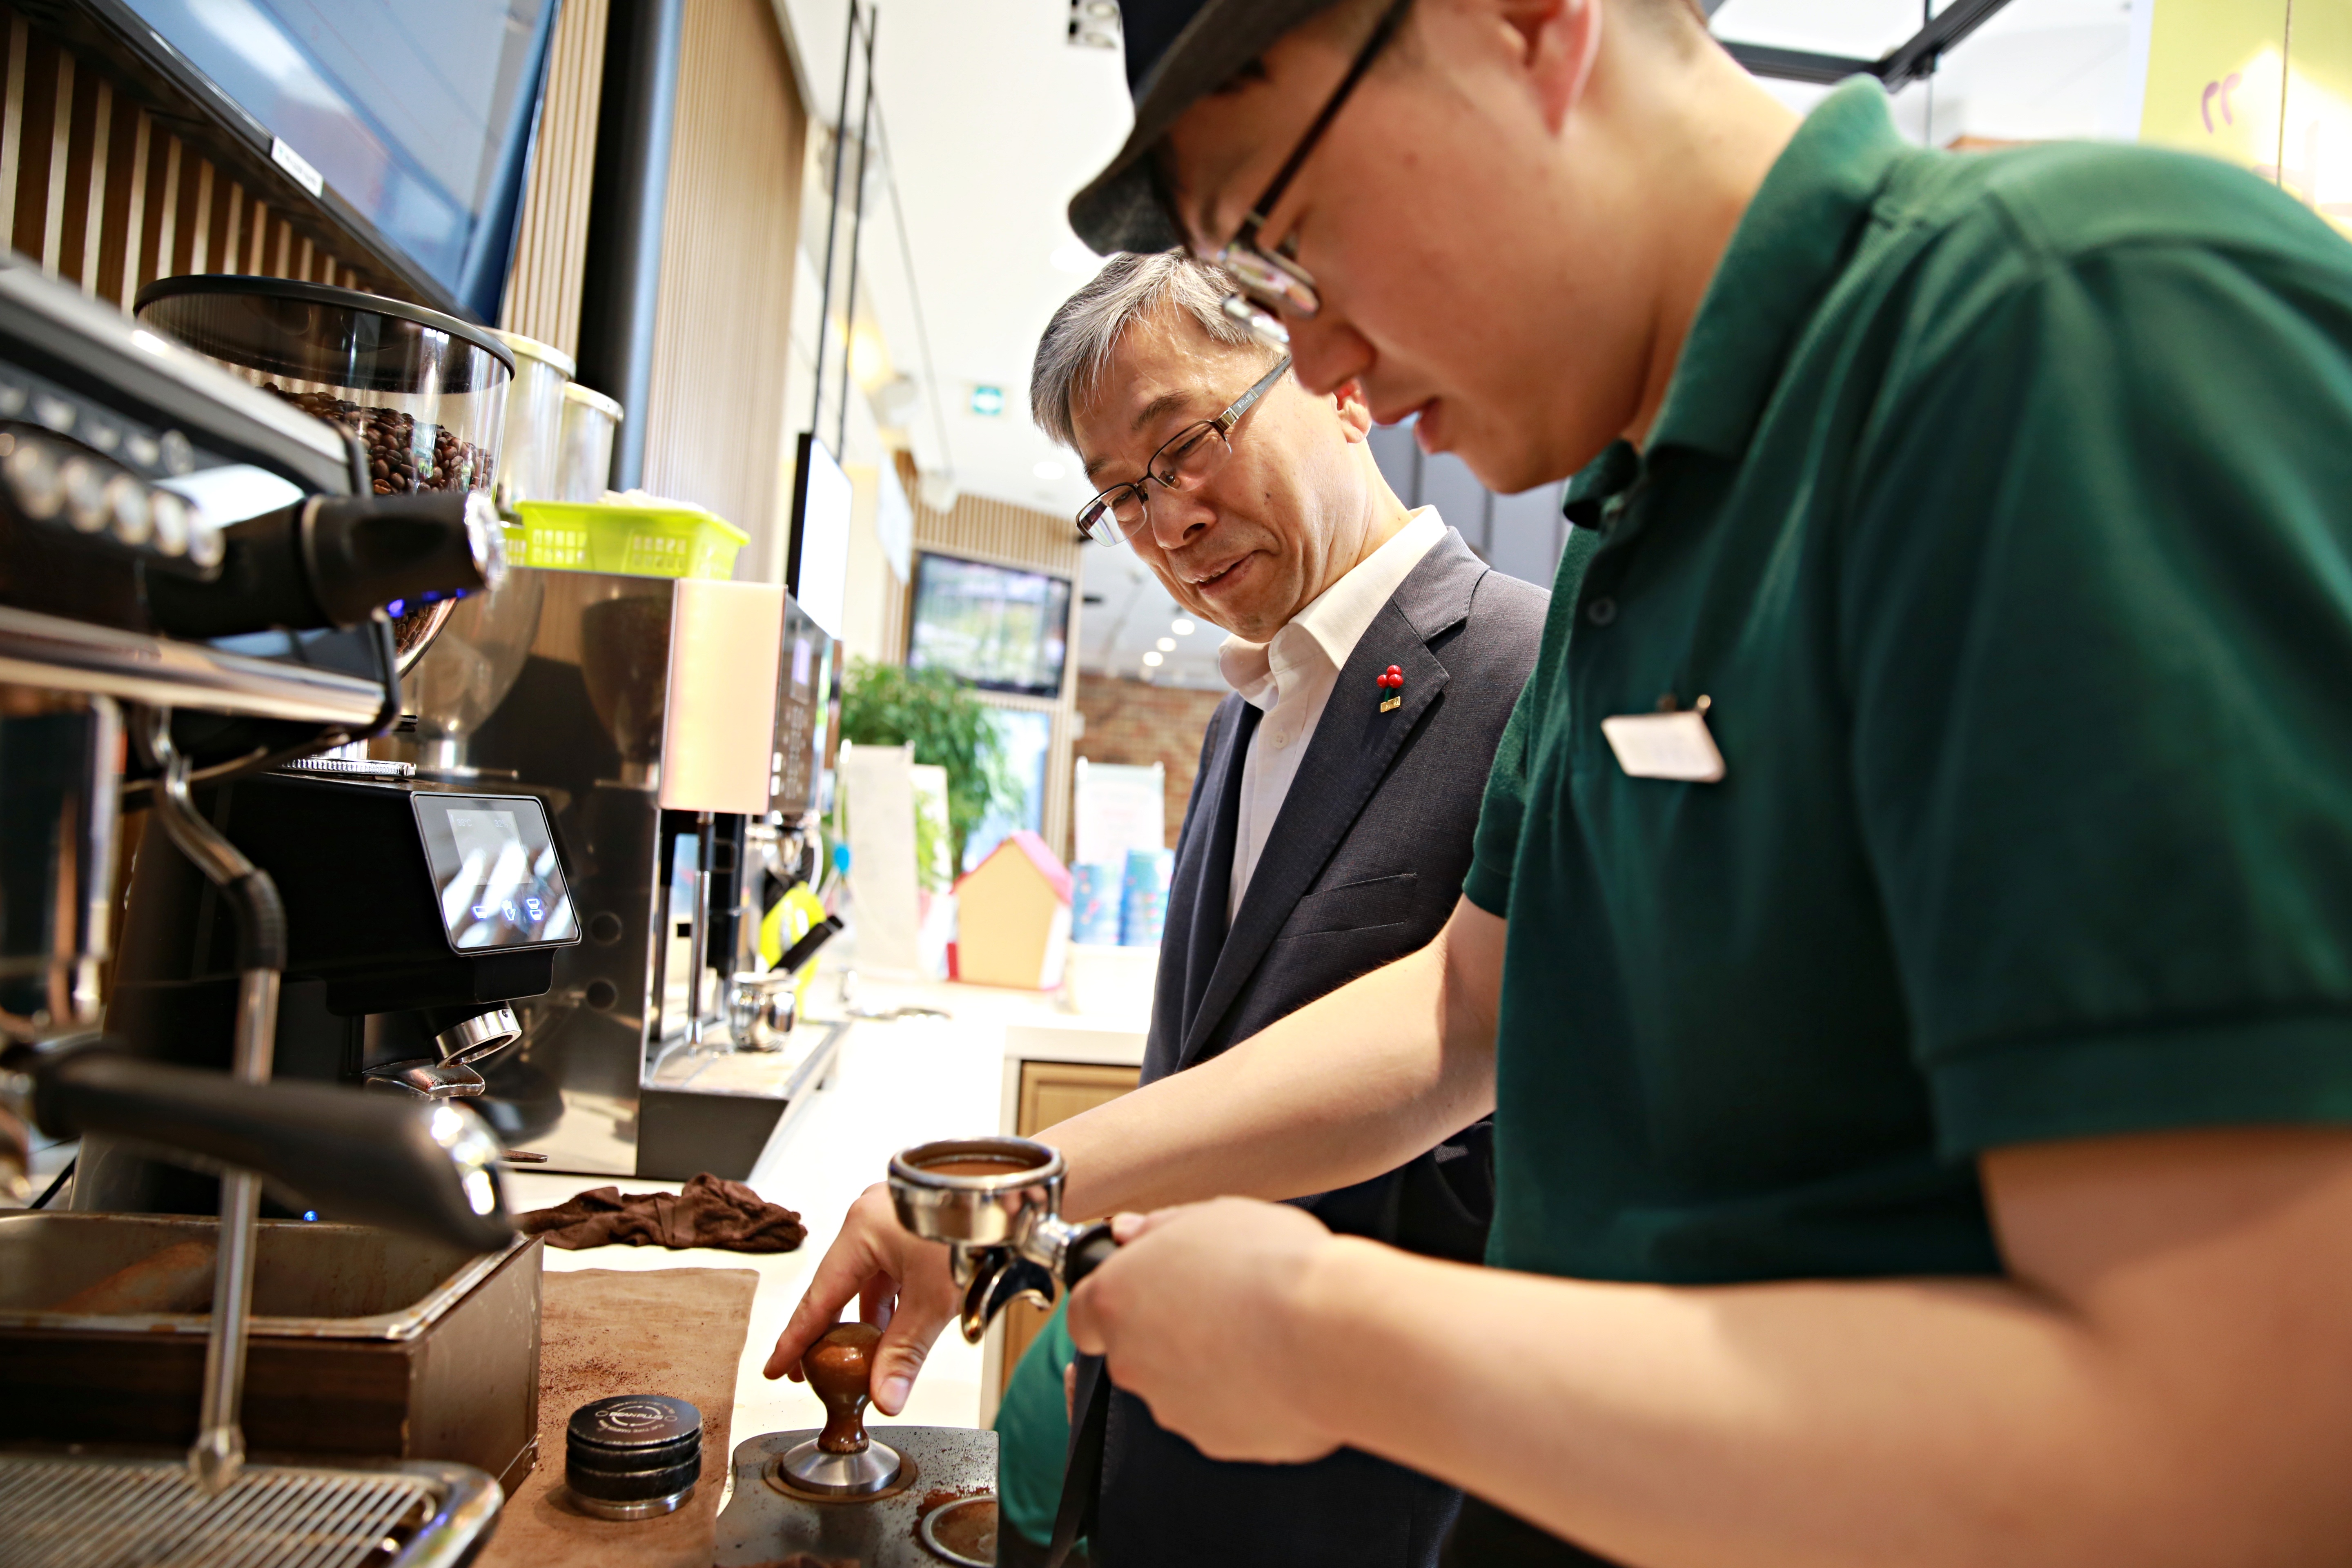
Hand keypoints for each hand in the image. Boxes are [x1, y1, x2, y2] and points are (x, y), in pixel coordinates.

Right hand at [762, 1182, 959, 1414]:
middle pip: (840, 1288)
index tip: (777, 1366)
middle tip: (815, 1370)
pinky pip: (894, 1270)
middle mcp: (872, 1218)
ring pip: (871, 1280)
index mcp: (861, 1230)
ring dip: (869, 1320)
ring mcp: (896, 1218)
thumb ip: (905, 1352)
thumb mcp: (934, 1299)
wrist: (1018, 1191)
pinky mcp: (920, 1223)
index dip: (796, 1340)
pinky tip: (899, 1328)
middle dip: (831, 1334)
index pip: (818, 1298)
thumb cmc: (975, 1227)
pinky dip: (893, 1302)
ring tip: (863, 1359)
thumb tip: (885, 1398)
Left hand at [1066, 1197, 1343, 1463]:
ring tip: (1263, 1333)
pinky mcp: (1216, 1441)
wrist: (1333, 1335)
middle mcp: (1133, 1362)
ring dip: (1208, 1363)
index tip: (1146, 1292)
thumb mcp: (1215, 1216)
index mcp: (1118, 1300)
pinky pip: (1222, 1414)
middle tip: (1224, 1302)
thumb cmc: (1275, 1266)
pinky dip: (1243, 1395)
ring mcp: (1173, 1409)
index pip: (1082, 1314)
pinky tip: (1280, 1367)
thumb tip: (1130, 1233)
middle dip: (1170, 1329)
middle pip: (1136, 1348)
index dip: (1114, 1302)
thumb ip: (1160, 1226)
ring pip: (1180, 1384)